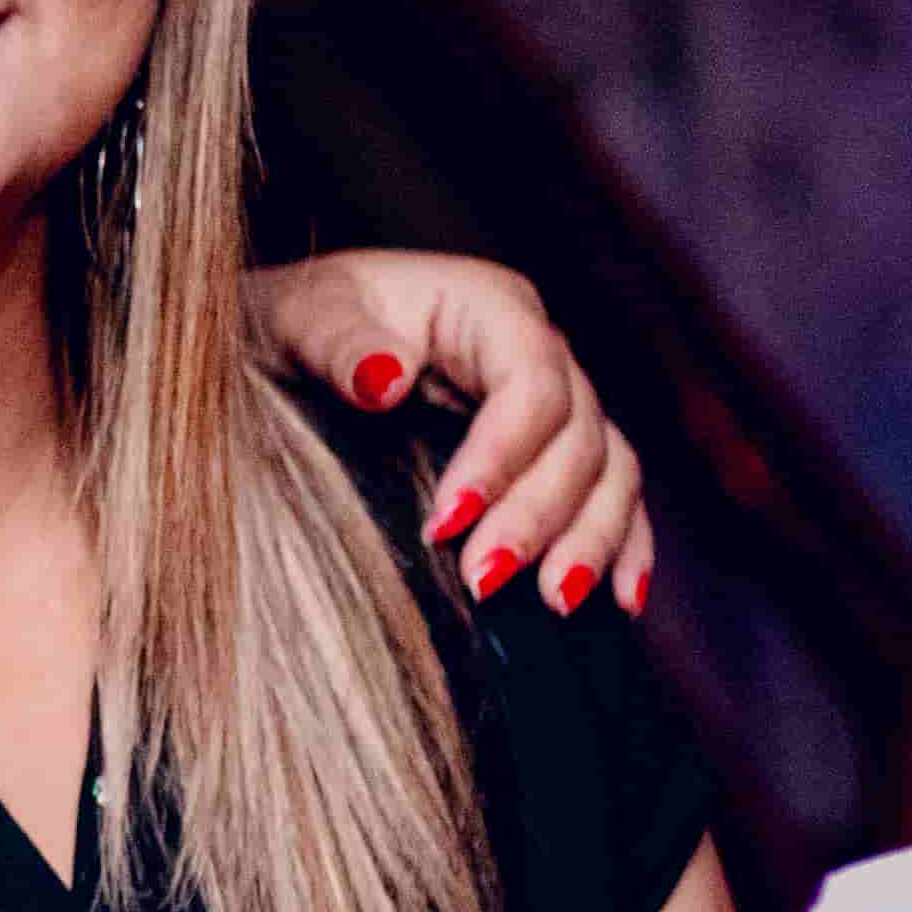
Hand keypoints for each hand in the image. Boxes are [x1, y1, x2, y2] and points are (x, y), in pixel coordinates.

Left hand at [246, 251, 656, 625]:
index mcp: (488, 307)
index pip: (530, 383)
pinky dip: (621, 547)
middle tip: (482, 579)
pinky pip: (611, 496)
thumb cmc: (295, 322)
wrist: (290, 345)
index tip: (445, 522)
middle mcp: (537, 352)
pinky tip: (620, 602)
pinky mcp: (552, 452)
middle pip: (578, 436)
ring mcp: (555, 403)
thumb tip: (388, 380)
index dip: (502, 455)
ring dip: (590, 541)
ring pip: (609, 472)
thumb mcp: (299, 318)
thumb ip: (340, 343)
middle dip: (538, 515)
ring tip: (556, 604)